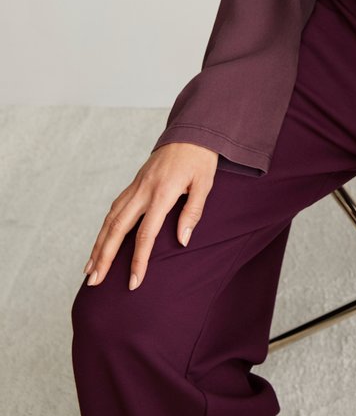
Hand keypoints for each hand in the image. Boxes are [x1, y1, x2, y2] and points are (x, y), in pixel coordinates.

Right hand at [82, 141, 218, 291]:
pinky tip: (100, 241)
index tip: (134, 282)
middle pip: (117, 228)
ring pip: (110, 219)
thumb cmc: (201, 159)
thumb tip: (182, 241)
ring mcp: (136, 186)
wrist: (191, 132)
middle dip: (104, 257)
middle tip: (94, 283)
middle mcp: (143, 191)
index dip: (139, 260)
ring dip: (98, 245)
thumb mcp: (205, 184)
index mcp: (162, 193)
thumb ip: (193, 212)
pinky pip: (114, 208)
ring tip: (89, 269)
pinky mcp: (134, 183)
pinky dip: (104, 227)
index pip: (145, 234)